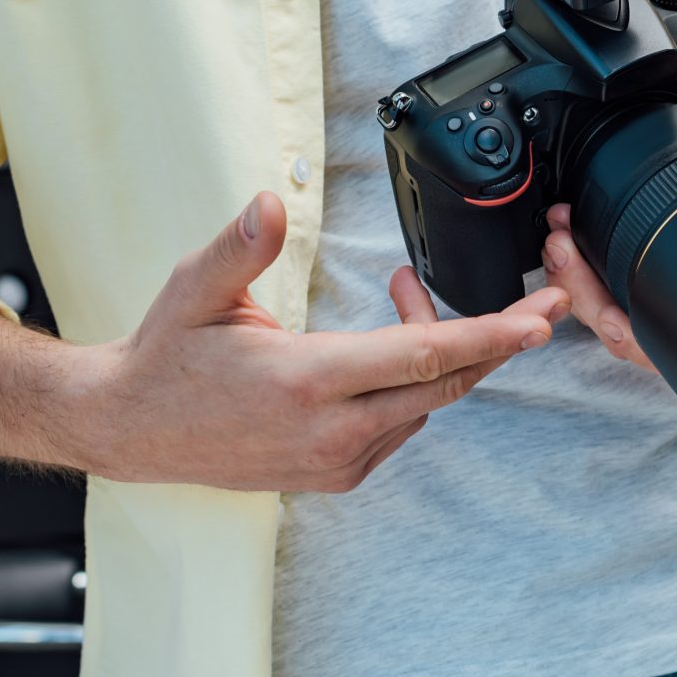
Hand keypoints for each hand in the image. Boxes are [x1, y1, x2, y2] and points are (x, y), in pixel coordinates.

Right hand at [82, 192, 566, 491]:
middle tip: (543, 305)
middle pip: (444, 385)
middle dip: (500, 344)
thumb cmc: (168, 354)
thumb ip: (240, 247)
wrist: (134, 430)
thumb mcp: (195, 289)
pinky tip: (388, 348)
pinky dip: (411, 385)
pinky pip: (399, 426)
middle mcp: (330, 431)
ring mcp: (335, 461)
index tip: (538, 319)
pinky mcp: (335, 475)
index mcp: (304, 381)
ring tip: (407, 295)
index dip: (489, 336)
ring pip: (423, 404)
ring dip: (438, 354)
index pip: (421, 356)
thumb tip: (270, 201)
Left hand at [537, 78, 676, 373]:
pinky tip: (566, 233)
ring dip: (576, 281)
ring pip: (612, 313)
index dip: (642, 340)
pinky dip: (583, 266)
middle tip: (562, 247)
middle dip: (586, 296)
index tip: (609, 314)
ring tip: (557, 235)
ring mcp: (674, 284)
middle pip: (630, 333)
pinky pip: (610, 284)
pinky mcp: (653, 262)